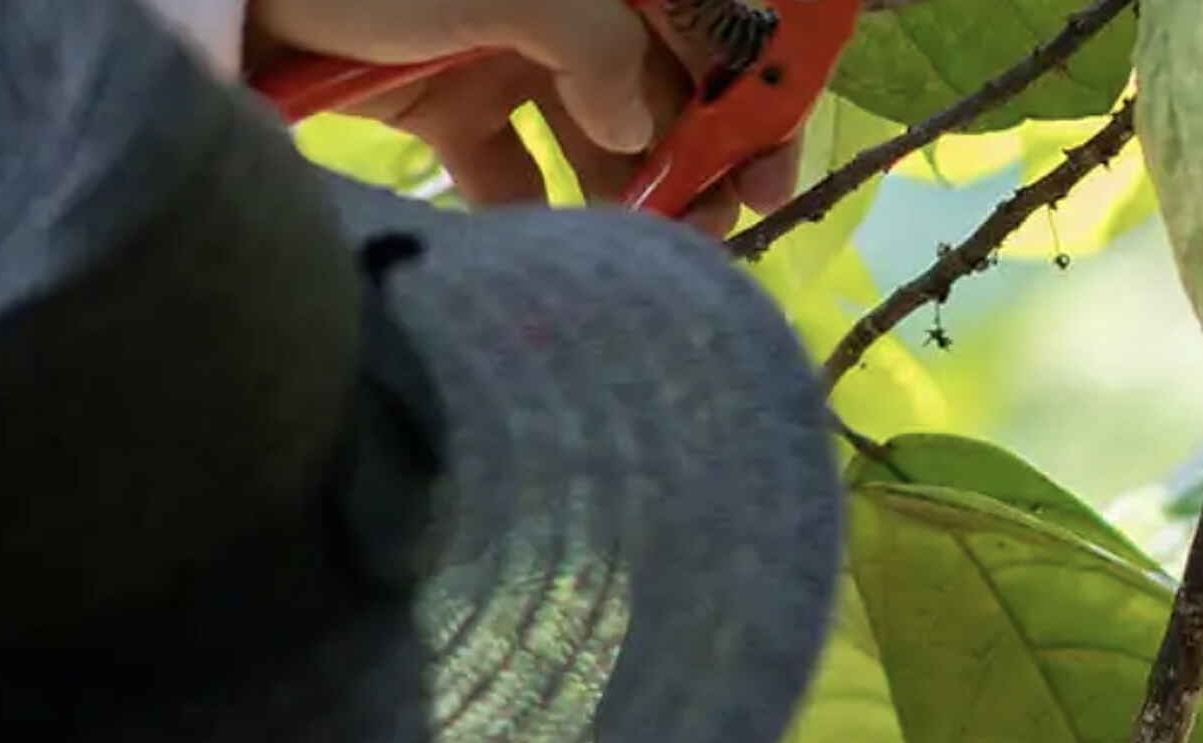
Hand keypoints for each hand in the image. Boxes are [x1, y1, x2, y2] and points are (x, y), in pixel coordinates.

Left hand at [246, 0, 798, 236]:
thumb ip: (592, 47)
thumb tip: (643, 130)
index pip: (696, 6)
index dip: (751, 79)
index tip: (771, 168)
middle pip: (651, 68)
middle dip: (694, 147)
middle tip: (716, 231)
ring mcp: (488, 38)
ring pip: (587, 122)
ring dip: (628, 187)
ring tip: (651, 256)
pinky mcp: (431, 96)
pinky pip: (505, 160)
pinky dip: (536, 206)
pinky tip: (564, 258)